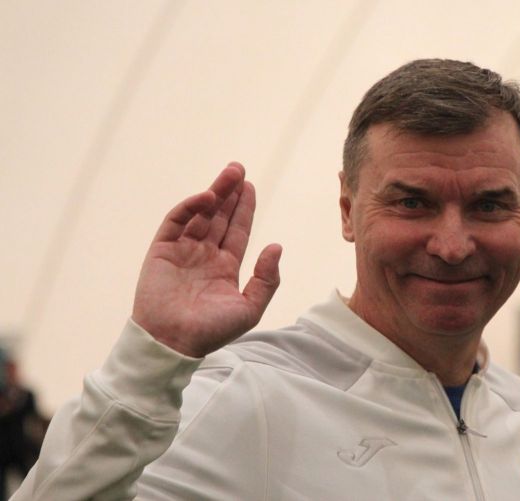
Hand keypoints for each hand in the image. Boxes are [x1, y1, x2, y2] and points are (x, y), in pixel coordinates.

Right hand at [132, 162, 281, 356]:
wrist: (173, 343)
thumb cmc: (212, 331)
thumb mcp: (249, 308)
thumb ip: (266, 279)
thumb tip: (276, 246)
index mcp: (224, 267)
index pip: (237, 231)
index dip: (244, 208)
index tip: (250, 187)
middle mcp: (204, 255)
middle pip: (220, 216)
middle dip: (230, 192)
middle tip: (239, 169)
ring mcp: (182, 251)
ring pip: (200, 214)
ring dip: (214, 193)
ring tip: (230, 174)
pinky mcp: (161, 250)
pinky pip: (176, 222)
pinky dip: (190, 207)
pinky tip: (207, 198)